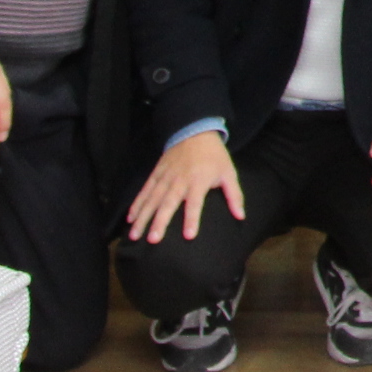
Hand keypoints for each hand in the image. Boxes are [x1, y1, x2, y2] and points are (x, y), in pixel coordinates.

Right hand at [125, 130, 245, 243]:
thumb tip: (241, 216)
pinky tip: (130, 218)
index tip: (189, 236)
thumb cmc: (214, 156)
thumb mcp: (229, 173)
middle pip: (168, 203)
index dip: (192, 219)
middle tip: (153, 239)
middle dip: (160, 221)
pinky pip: (144, 190)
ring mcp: (165, 177)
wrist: (196, 132)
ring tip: (134, 234)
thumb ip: (235, 195)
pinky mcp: (156, 173)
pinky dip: (137, 203)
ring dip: (143, 217)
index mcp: (198, 181)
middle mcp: (179, 181)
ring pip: (152, 199)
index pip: (195, 203)